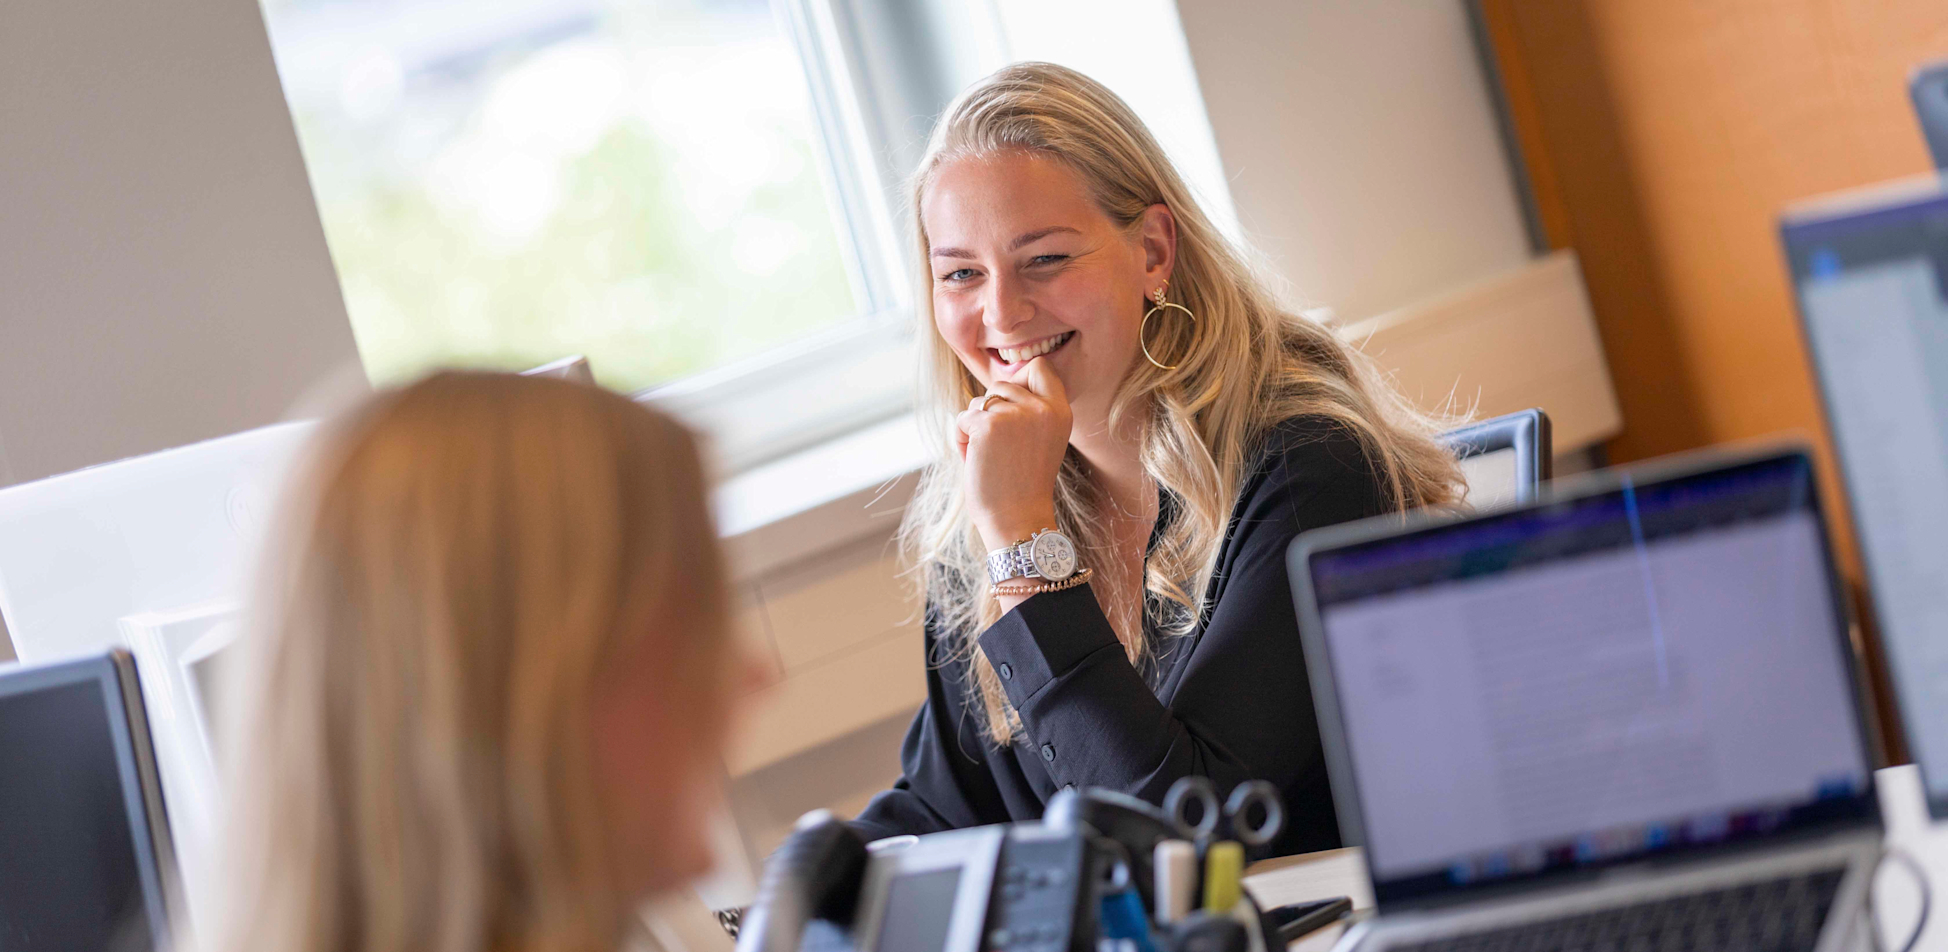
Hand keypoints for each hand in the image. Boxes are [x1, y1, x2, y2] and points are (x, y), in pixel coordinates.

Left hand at [954, 357, 1071, 552]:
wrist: (1017, 520)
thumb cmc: (1024, 486)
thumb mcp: (1041, 440)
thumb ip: (1030, 411)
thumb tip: (1000, 386)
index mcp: (1060, 411)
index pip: (1040, 367)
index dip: (1020, 379)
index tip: (1012, 408)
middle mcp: (1042, 408)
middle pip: (1002, 384)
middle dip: (991, 411)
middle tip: (996, 445)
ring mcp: (1015, 414)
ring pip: (980, 401)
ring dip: (974, 426)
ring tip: (986, 456)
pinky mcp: (988, 424)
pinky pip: (962, 418)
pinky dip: (961, 439)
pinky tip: (973, 460)